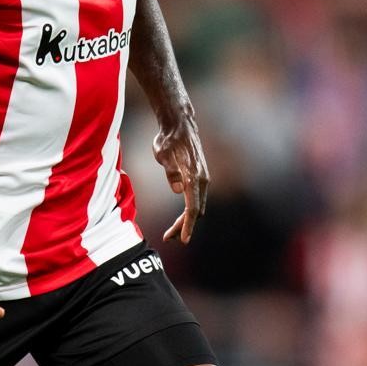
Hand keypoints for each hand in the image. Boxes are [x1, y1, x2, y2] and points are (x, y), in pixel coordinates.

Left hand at [153, 108, 209, 243]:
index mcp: (193, 177)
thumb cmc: (169, 139)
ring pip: (197, 207)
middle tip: (168, 238)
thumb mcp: (163, 154)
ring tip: (172, 233)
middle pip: (196, 211)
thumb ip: (171, 171)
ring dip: (186, 221)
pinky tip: (180, 218)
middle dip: (184, 227)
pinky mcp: (200, 178)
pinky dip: (189, 211)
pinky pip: (196, 200)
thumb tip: (177, 189)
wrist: (180, 126)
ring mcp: (203, 179)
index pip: (192, 207)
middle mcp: (202, 180)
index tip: (184, 239)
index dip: (187, 225)